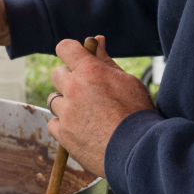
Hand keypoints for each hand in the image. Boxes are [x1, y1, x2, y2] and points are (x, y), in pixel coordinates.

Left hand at [47, 36, 157, 176]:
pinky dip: (64, 126)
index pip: (65, 48)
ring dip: (66, 105)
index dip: (71, 52)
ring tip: (88, 116)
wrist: (141, 153)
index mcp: (90, 71)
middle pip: (57, 74)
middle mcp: (73, 88)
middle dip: (69, 80)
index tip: (77, 60)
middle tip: (87, 93)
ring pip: (55, 100)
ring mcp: (67, 113)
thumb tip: (97, 40)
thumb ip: (106, 61)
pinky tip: (81, 131)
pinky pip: (53, 123)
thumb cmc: (138, 115)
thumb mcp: (127, 82)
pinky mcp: (63, 134)